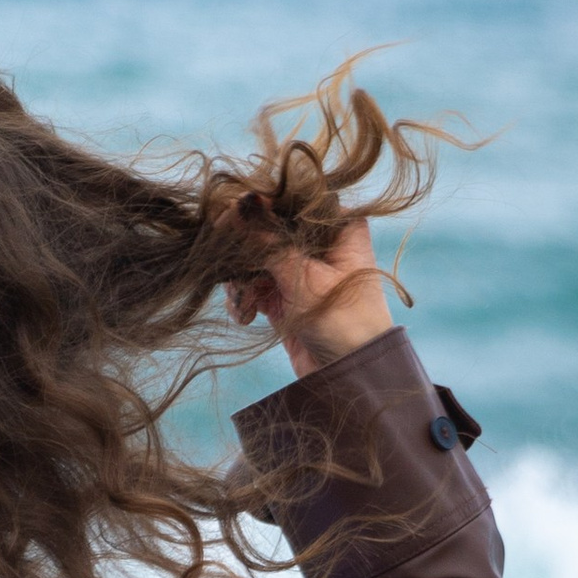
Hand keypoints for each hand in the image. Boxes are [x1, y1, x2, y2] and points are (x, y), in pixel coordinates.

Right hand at [228, 212, 396, 377]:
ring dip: (241, 281)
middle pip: (267, 228)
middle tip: (230, 269)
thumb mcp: (303, 277)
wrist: (350, 377)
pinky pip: (252, 284)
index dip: (257, 207)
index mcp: (338, 224)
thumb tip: (239, 204)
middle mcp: (319, 242)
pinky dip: (244, 298)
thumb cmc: (343, 322)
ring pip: (254, 257)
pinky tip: (245, 316)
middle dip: (244, 252)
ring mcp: (300, 268)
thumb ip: (268, 242)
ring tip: (244, 305)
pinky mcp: (284, 294)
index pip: (290, 201)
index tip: (228, 217)